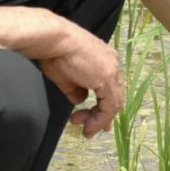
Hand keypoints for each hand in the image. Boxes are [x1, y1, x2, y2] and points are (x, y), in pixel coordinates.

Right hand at [35, 22, 125, 137]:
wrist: (54, 40)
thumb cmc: (55, 54)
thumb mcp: (66, 77)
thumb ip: (76, 90)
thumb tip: (80, 100)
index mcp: (105, 60)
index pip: (110, 88)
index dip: (103, 106)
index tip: (91, 120)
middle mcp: (112, 64)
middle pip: (114, 96)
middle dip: (102, 116)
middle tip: (89, 130)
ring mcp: (112, 70)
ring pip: (114, 103)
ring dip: (100, 120)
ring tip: (86, 130)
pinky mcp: (107, 78)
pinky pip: (110, 105)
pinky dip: (101, 118)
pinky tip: (89, 125)